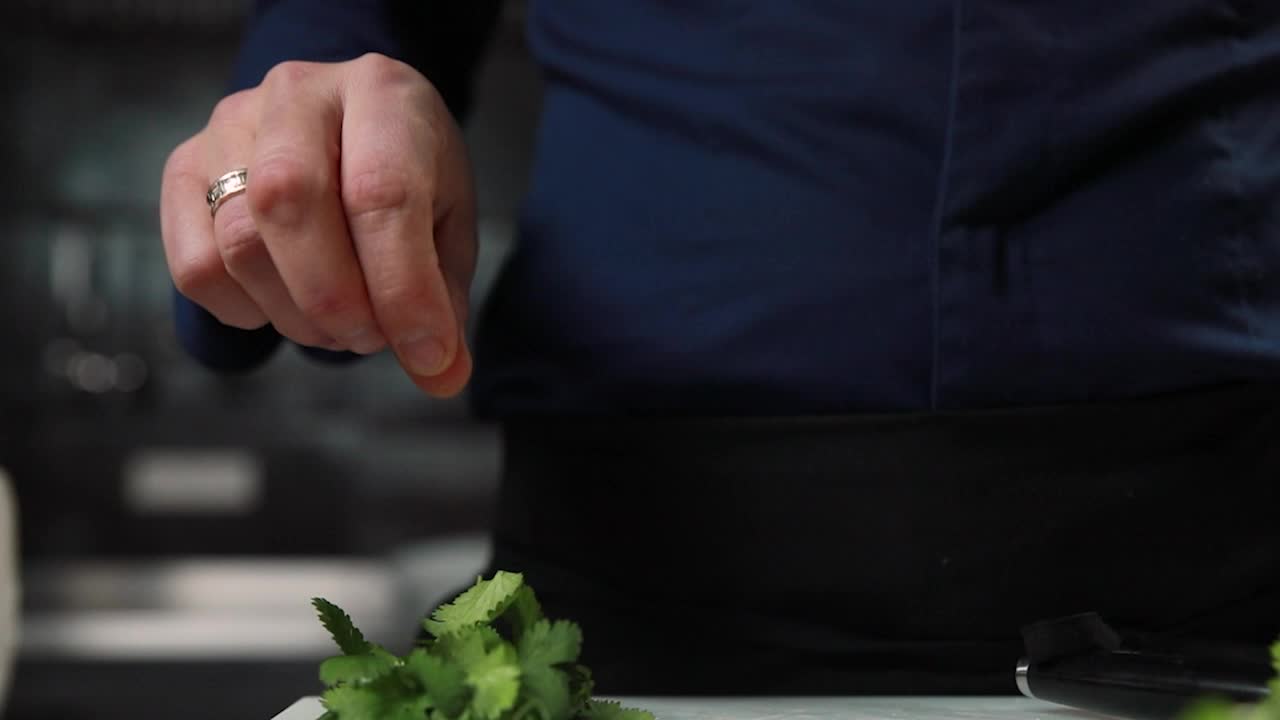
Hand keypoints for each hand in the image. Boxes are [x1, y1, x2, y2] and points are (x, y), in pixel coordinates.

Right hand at [160, 53, 475, 396]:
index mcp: (382, 92)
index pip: (380, 190)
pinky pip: (196, 267)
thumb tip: (441, 374)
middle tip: (370, 337)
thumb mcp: (447, 225)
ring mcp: (229, 125)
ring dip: (296, 315)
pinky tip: (284, 301)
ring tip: (338, 323)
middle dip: (336, 300)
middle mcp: (298, 92)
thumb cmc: (406, 175)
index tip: (427, 351)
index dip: (402, 287)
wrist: (347, 126)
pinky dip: (243, 311)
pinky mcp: (184, 167)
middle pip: (289, 202)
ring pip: (238, 243)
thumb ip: (444, 298)